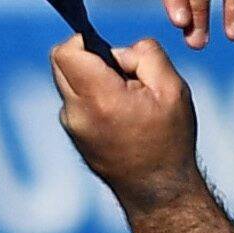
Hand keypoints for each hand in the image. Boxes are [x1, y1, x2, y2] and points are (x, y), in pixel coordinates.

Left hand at [51, 32, 201, 203]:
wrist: (158, 191)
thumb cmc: (169, 140)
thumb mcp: (172, 88)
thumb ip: (145, 54)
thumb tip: (118, 51)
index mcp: (99, 98)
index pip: (65, 52)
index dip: (84, 41)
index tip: (110, 52)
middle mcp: (76, 113)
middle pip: (60, 63)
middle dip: (87, 56)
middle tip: (121, 74)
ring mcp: (72, 127)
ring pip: (69, 81)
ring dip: (92, 78)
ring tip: (126, 99)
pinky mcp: (74, 135)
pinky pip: (75, 101)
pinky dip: (93, 97)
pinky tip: (120, 116)